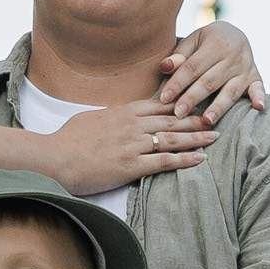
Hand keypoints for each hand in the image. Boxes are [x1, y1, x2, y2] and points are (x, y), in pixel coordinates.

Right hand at [40, 100, 216, 194]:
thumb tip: (117, 116)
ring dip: (196, 137)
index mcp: (122, 112)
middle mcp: (132, 125)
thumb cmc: (66, 140)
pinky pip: (165, 161)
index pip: (157, 104)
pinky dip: (185, 159)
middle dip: (194, 119)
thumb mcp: (90, 119)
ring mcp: (133, 145)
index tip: (194, 103)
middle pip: (171, 119)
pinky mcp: (132, 165)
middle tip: (214, 118)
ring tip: (214, 137)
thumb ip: (110, 117)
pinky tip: (200, 159)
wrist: (55, 158)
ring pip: (172, 138)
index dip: (179, 104)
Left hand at [160, 20, 263, 122]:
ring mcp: (246, 68)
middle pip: (210, 81)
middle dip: (193, 98)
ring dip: (219, 107)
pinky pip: (259, 88)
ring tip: (206, 121)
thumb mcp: (192, 42)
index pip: (193, 67)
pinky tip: (258, 107)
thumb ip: (179, 56)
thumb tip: (164, 67)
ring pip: (230, 91)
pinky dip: (260, 97)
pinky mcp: (256, 77)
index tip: (164, 98)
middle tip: (178, 114)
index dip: (178, 83)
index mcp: (215, 43)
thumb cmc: (205, 43)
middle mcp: (233, 55)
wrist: (233, 35)